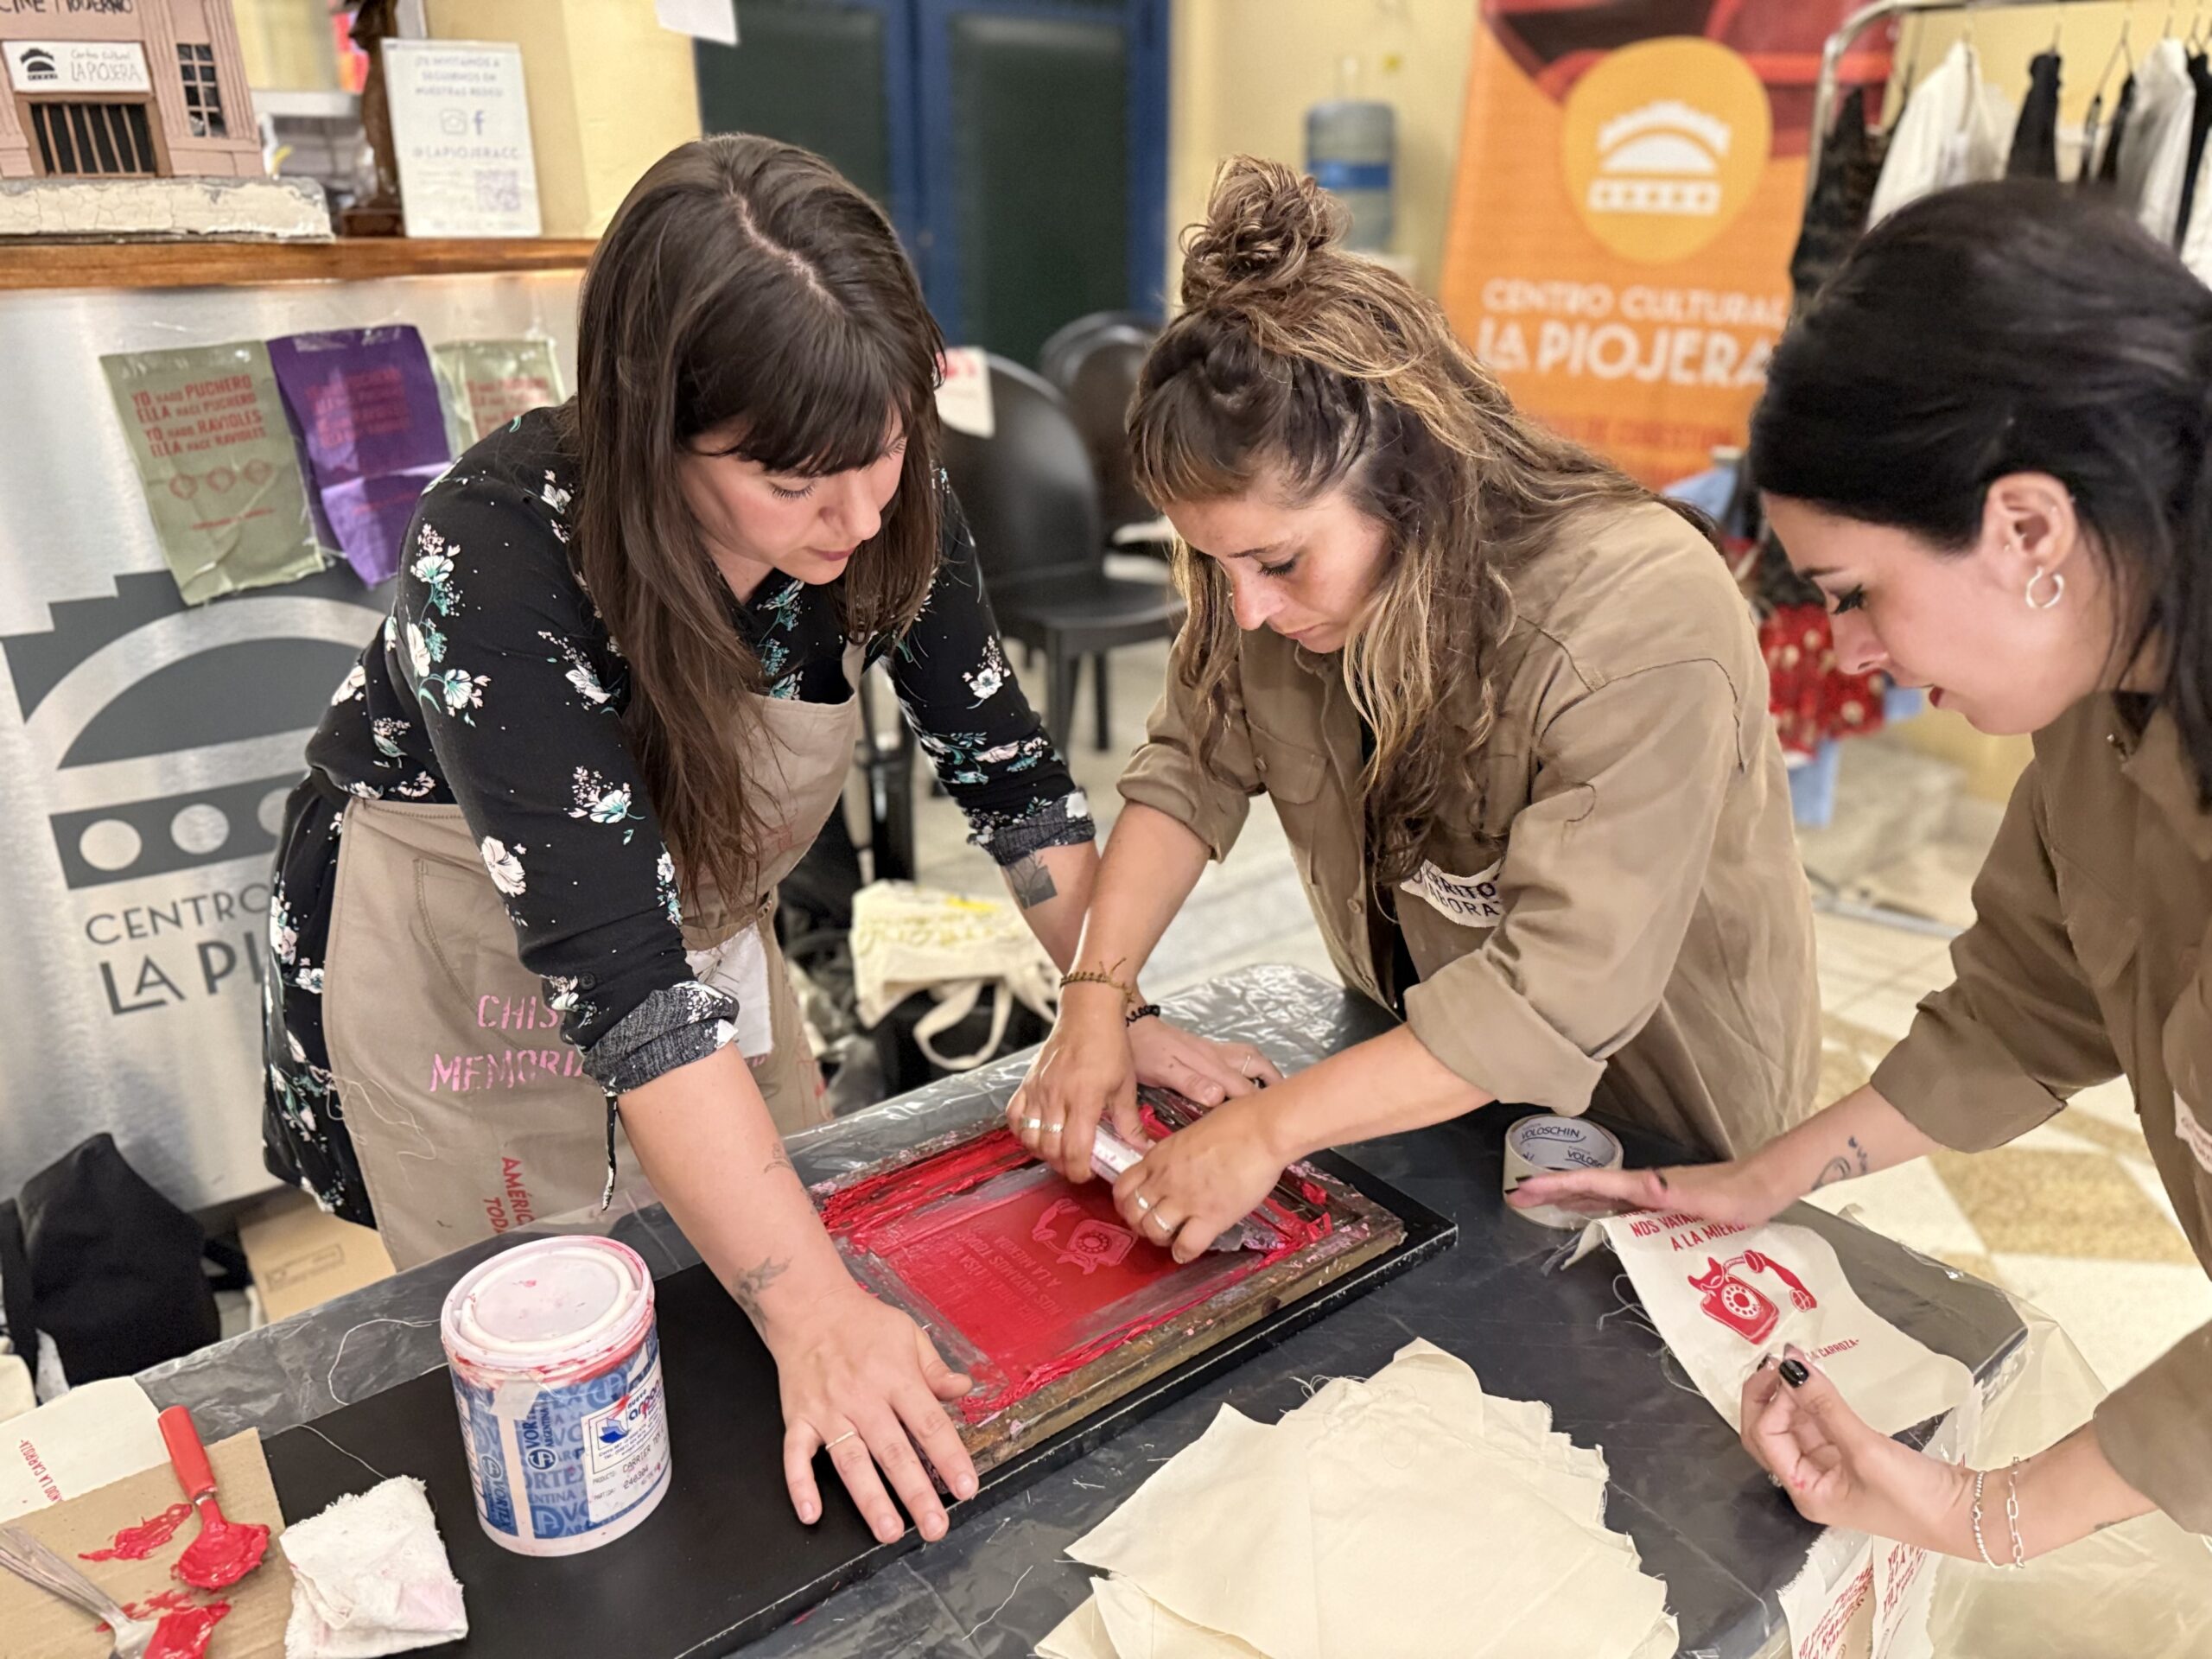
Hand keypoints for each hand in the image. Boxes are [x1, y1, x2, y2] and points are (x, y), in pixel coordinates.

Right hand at [768, 1283, 977, 1543]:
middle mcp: (862, 1397)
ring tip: (889, 1531)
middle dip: (916, 1492)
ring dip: (870, 1498)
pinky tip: (811, 1513)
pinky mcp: (798, 1418)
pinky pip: (796, 1456)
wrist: (808, 1307)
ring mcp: (827, 1410)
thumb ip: (935, 1369)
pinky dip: (800, 1484)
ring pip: (851, 1461)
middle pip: (893, 1451)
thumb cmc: (863, 1324)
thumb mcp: (908, 1335)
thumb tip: (964, 1390)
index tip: (966, 1488)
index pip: (929, 1423)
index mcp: (895, 1376)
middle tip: (935, 1527)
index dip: (950, 1457)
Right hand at [1007, 983, 1142, 1181]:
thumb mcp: (1125, 1086)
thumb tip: (1140, 1148)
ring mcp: (1039, 1089)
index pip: (1074, 1150)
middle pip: (1050, 1149)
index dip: (1078, 1170)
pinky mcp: (1028, 1081)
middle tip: (1076, 1165)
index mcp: (1084, 1100)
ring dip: (1042, 1151)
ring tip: (1058, 1151)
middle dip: (1062, 1165)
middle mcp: (1057, 1097)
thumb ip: (1129, 1122)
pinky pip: (1014, 1115)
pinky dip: (1022, 1130)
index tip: (1087, 1174)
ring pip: (1030, 1136)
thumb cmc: (1109, 1045)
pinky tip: (1036, 1132)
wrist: (1088, 1012)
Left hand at [1113, 1097, 1284, 1262]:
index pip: (1122, 1186)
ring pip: (1153, 1231)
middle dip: (1138, 1224)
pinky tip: (1188, 1251)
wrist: (1262, 1131)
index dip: (1125, 1202)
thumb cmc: (1236, 1122)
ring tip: (1171, 1239)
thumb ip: (1179, 1153)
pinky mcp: (1210, 1217)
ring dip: (1159, 1239)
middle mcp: (1165, 1180)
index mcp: (1158, 1157)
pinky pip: (1186, 1246)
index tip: (1136, 1207)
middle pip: (1132, 1212)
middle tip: (1152, 1226)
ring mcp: (1186, 1200)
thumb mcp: (1192, 1132)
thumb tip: (1182, 1164)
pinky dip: (1184, 1253)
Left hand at [1128, 1017, 1282, 1107]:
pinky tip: (1251, 1078)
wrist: (1130, 1023)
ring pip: (1251, 1057)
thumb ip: (1190, 1083)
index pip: (1243, 1088)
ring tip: (1276, 1091)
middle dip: (1274, 1084)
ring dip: (1266, 1071)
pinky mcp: (1207, 1048)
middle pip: (1256, 1065)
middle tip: (1284, 1106)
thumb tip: (1220, 1097)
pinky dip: (1253, 1066)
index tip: (1270, 1123)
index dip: (1257, 1105)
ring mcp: (1214, 1050)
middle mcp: (1217, 1056)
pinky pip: (1240, 1055)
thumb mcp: (1162, 1071)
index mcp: (1209, 1065)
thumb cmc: (1143, 1051)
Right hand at [1508, 1155, 1786, 1227]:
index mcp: (1649, 1187)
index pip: (1595, 1184)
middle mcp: (1645, 1187)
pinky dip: (1593, 1204)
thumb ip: (1674, 1192)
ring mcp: (1652, 1193)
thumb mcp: (1709, 1200)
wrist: (1766, 1184)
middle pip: (1588, 1186)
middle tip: (1517, 1196)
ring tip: (1539, 1202)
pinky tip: (1588, 1213)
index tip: (1527, 1188)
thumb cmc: (1740, 1196)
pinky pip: (1615, 1202)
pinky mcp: (1661, 1201)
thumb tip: (1640, 1184)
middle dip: (1551, 1190)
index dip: (1559, 1186)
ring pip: (1599, 1194)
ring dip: (1568, 1197)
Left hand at [1741, 1343, 1974, 1555]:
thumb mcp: (1866, 1449)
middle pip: (1769, 1433)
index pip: (1766, 1439)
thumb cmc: (1915, 1498)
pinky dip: (1814, 1402)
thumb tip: (1790, 1367)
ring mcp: (1831, 1470)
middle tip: (1777, 1360)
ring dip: (1790, 1395)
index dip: (1771, 1403)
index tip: (1789, 1371)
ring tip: (1796, 1360)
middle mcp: (1810, 1483)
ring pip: (1793, 1426)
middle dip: (1766, 1396)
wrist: (1966, 1515)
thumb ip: (1825, 1407)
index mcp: (1805, 1492)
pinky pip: (1820, 1425)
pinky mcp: (1851, 1457)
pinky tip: (1815, 1380)